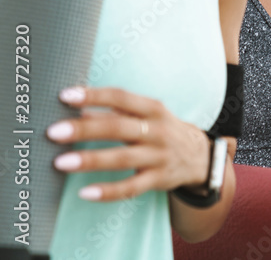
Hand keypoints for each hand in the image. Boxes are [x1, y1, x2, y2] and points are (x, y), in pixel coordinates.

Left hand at [47, 86, 210, 201]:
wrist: (200, 156)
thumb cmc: (163, 131)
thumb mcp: (148, 115)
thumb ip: (116, 113)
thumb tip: (77, 109)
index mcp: (153, 109)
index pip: (121, 98)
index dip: (94, 96)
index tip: (65, 95)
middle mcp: (157, 130)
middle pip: (118, 127)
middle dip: (85, 129)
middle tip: (53, 132)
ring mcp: (159, 156)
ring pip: (122, 158)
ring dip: (90, 159)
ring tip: (60, 163)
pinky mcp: (158, 179)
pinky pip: (131, 188)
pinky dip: (108, 191)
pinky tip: (85, 193)